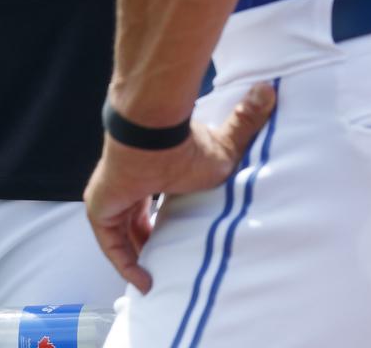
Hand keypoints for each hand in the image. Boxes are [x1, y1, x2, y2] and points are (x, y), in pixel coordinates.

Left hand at [83, 82, 275, 291]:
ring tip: (156, 279)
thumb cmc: (187, 144)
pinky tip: (144, 281)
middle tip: (165, 263)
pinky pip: (111, 244)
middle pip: (133, 220)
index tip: (175, 238)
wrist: (154, 134)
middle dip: (147, 242)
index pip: (149, 201)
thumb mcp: (224, 148)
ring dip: (137, 256)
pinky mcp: (101, 206)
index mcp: (149, 172)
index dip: (159, 223)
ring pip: (120, 234)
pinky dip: (126, 264)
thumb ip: (245, 124)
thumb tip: (270, 89)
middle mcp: (126, 184)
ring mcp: (110, 195)